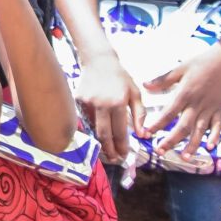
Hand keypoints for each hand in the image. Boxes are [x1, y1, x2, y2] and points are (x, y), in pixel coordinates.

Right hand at [75, 47, 138, 163]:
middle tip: (114, 159)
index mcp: (117, 103)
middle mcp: (101, 104)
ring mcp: (88, 103)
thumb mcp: (135, 93)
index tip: (124, 155)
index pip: (119, 132)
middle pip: (103, 135)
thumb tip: (142, 135)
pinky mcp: (78, 101)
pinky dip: (92, 128)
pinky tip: (98, 133)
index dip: (122, 146)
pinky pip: (86, 119)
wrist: (99, 60)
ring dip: (100, 142)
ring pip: (93, 129)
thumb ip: (140, 115)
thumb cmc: (120, 77)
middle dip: (109, 150)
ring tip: (107, 150)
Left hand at [141, 42, 220, 154]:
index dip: (157, 125)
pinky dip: (215, 137)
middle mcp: (197, 104)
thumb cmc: (201, 63)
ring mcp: (210, 108)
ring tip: (184, 158)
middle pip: (183, 126)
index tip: (147, 134)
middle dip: (171, 141)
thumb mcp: (180, 68)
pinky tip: (210, 147)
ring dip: (192, 145)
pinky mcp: (220, 109)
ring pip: (200, 130)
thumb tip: (145, 85)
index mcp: (185, 93)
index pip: (168, 113)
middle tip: (160, 151)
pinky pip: (218, 126)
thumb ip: (163, 79)